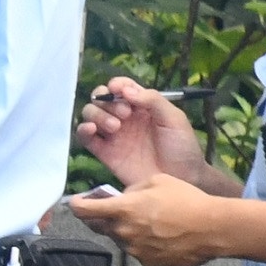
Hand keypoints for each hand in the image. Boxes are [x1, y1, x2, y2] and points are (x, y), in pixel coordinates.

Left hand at [67, 174, 245, 265]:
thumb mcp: (156, 181)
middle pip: (99, 227)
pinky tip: (159, 235)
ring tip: (147, 221)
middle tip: (111, 209)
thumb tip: (121, 198)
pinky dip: (141, 243)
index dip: (76, 205)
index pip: (84, 211)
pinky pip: (137, 251)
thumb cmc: (187, 200)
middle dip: (100, 218)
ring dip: (125, 230)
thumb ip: (132, 190)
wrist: (213, 228)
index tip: (75, 202)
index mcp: (122, 210)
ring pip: (120, 239)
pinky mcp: (148, 263)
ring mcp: (135, 251)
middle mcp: (124, 232)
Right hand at [78, 78, 208, 191]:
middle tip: (125, 115)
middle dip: (108, 102)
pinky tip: (91, 130)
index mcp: (142, 106)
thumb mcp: (174, 119)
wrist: (181, 180)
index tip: (118, 90)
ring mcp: (113, 135)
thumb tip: (126, 90)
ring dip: (97, 115)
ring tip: (114, 127)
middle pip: (101, 99)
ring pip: (90, 114)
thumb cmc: (182, 148)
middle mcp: (124, 117)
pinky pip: (85, 138)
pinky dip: (82, 130)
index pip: (121, 87)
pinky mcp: (104, 152)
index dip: (116, 85)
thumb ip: (153, 100)